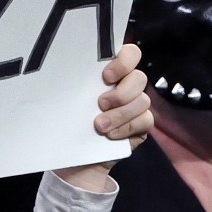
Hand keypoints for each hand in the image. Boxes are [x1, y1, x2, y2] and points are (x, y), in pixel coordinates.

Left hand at [54, 44, 151, 192]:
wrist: (74, 157)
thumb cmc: (67, 121)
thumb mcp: (67, 99)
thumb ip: (75, 81)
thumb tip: (65, 67)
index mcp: (110, 72)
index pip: (130, 53)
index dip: (123, 61)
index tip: (105, 76)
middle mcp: (126, 86)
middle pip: (139, 78)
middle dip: (121, 93)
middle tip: (100, 104)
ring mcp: (136, 106)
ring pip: (143, 101)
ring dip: (120, 114)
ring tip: (99, 125)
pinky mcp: (141, 126)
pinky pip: (145, 121)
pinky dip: (127, 128)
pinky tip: (110, 135)